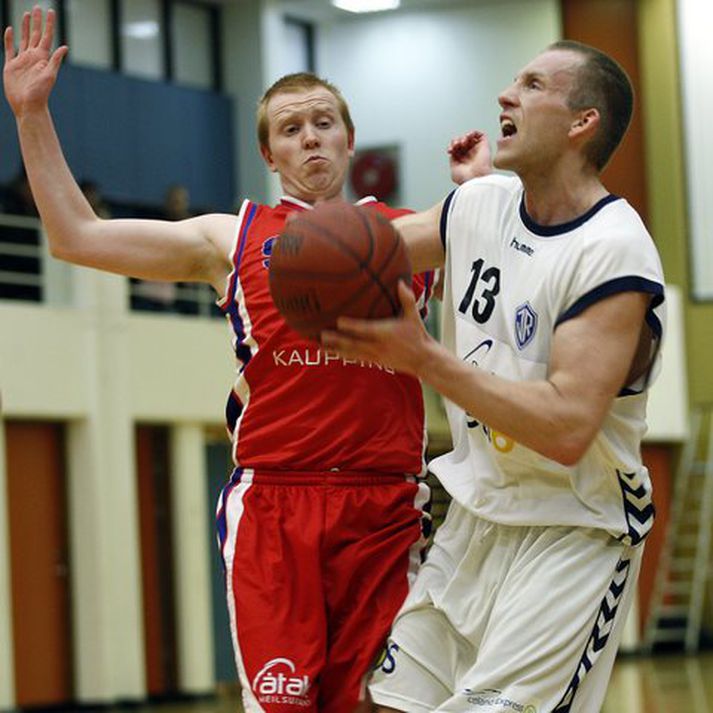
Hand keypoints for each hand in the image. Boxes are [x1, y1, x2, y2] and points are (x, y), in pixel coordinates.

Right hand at [3, 7, 67, 117]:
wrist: (28, 106)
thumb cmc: (40, 93)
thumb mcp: (50, 76)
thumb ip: (55, 61)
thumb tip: (65, 47)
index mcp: (43, 58)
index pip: (46, 36)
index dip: (48, 24)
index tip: (50, 11)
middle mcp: (33, 57)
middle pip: (35, 34)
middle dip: (37, 21)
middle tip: (38, 7)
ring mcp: (22, 60)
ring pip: (23, 39)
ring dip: (24, 26)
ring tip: (26, 14)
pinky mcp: (11, 65)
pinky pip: (10, 48)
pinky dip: (9, 39)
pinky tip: (10, 29)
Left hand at [321, 281, 436, 376]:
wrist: (422, 360)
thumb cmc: (417, 335)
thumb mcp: (413, 316)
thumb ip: (406, 299)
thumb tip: (401, 282)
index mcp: (384, 333)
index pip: (365, 329)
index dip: (352, 326)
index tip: (338, 321)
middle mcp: (376, 345)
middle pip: (353, 343)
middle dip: (337, 340)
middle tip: (321, 335)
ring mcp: (373, 355)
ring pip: (350, 353)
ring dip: (334, 350)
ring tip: (318, 347)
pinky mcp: (373, 361)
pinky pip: (354, 358)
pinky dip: (341, 356)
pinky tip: (329, 354)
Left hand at [448, 130, 491, 184]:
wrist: (476, 179)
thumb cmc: (466, 178)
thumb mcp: (454, 170)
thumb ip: (453, 160)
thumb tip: (453, 154)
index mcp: (463, 161)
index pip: (456, 149)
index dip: (452, 146)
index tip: (450, 151)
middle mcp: (470, 155)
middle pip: (461, 141)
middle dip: (456, 141)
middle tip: (456, 146)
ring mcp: (477, 150)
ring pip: (469, 137)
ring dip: (463, 137)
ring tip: (462, 143)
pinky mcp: (484, 146)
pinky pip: (479, 134)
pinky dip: (472, 133)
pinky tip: (468, 137)